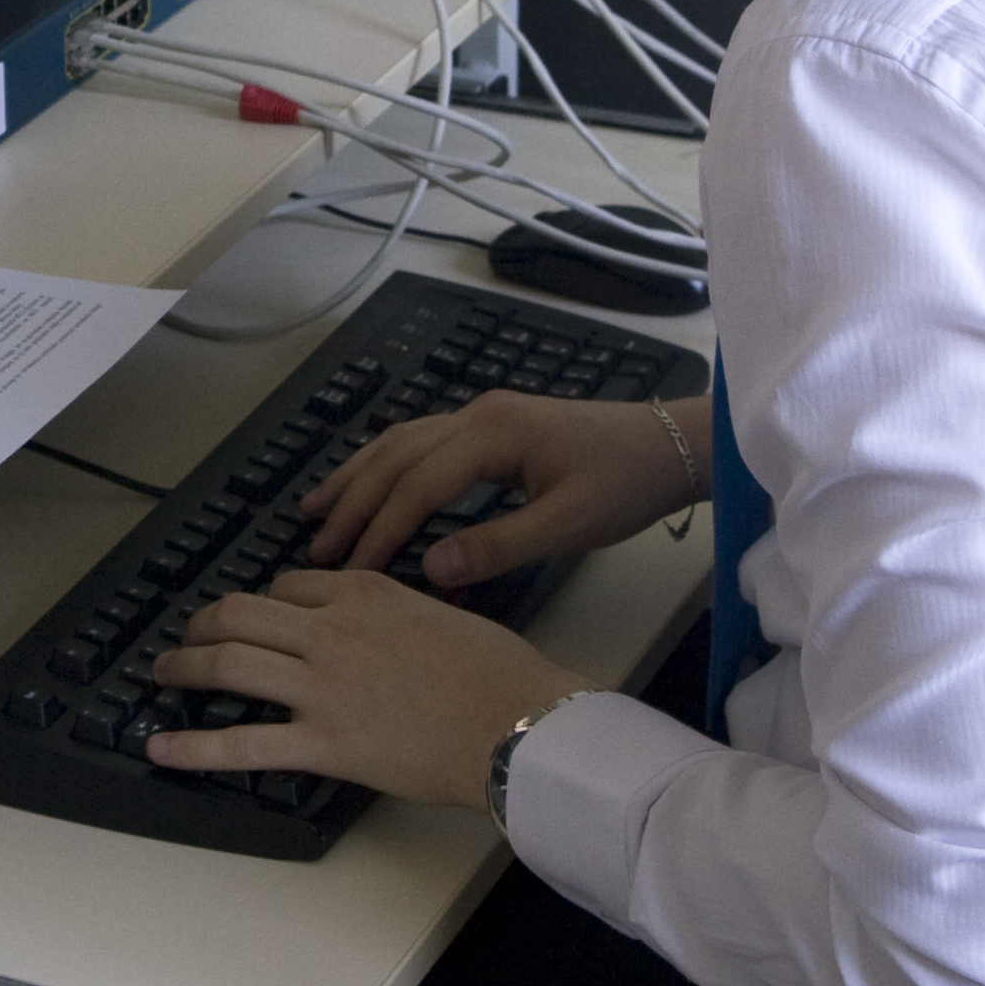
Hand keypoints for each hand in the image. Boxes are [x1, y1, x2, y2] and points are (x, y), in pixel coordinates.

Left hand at [146, 569, 582, 806]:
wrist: (521, 724)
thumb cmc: (501, 674)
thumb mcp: (444, 615)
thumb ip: (398, 614)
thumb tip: (380, 630)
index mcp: (365, 593)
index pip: (289, 584)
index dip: (263, 601)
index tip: (255, 617)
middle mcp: (333, 630)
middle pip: (241, 612)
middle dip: (203, 623)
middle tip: (186, 638)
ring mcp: (323, 687)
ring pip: (230, 662)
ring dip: (185, 667)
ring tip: (163, 675)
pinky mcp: (324, 743)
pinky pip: (243, 743)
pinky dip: (193, 748)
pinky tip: (159, 749)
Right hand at [303, 391, 707, 586]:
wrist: (670, 444)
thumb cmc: (626, 484)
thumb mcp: (568, 525)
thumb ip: (498, 547)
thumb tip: (430, 570)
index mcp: (494, 435)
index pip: (417, 484)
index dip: (379, 529)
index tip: (350, 570)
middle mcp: (477, 415)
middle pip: (395, 455)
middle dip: (351, 502)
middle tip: (314, 547)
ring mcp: (482, 415)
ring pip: (400, 442)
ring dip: (357, 476)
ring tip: (314, 509)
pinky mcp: (491, 424)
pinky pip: (420, 442)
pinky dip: (385, 466)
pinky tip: (369, 484)